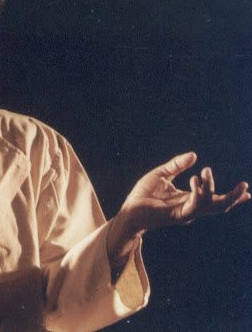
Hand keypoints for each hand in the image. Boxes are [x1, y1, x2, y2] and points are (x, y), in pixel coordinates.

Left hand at [107, 152, 249, 267]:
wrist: (129, 209)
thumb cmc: (144, 194)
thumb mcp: (161, 174)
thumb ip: (177, 165)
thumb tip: (194, 155)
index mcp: (190, 199)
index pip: (215, 199)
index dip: (231, 196)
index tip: (247, 191)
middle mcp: (191, 208)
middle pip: (219, 206)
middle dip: (233, 197)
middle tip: (245, 186)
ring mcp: (186, 213)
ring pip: (208, 205)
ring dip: (210, 188)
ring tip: (205, 171)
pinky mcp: (177, 215)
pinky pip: (193, 206)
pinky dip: (197, 193)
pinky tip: (195, 179)